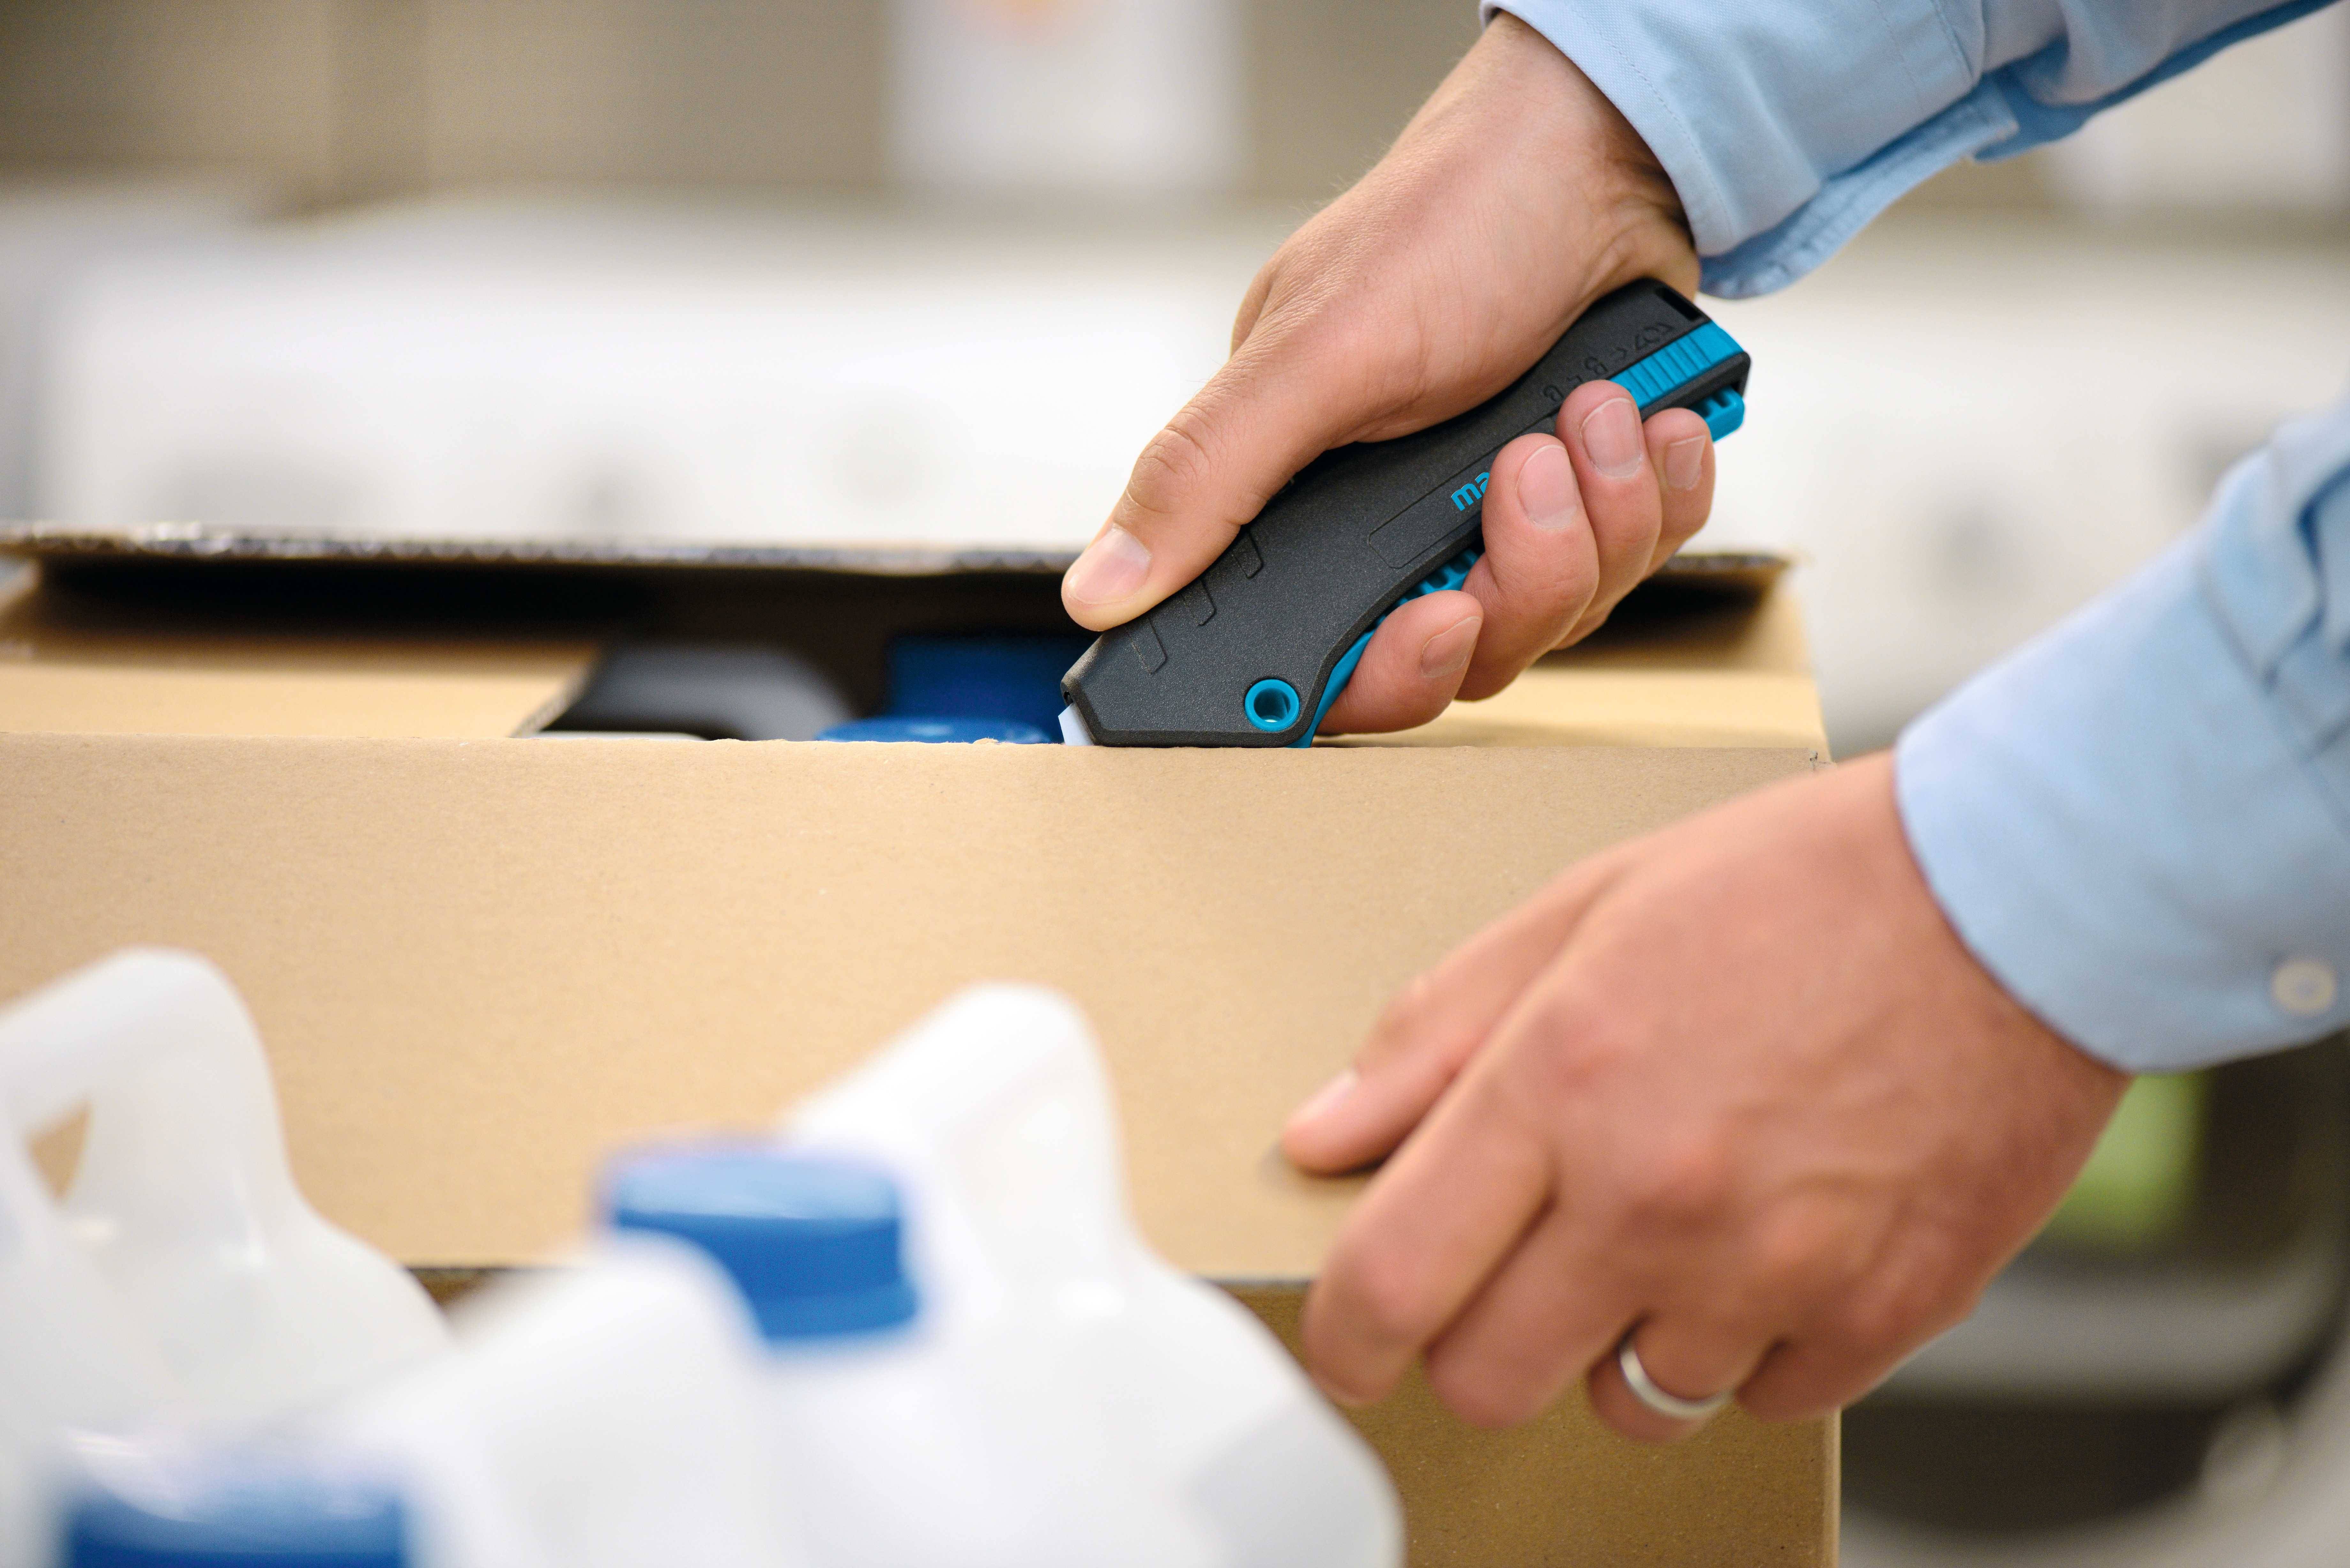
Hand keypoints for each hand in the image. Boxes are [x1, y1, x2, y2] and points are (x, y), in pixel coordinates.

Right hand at [1061, 16, 1709, 734]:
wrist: (1598, 155)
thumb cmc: (1451, 226)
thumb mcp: (1315, 351)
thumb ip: (1208, 475)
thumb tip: (1098, 588)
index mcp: (1307, 504)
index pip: (1329, 662)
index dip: (1388, 673)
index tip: (1440, 618)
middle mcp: (1398, 526)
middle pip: (1466, 654)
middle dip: (1522, 575)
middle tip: (1529, 467)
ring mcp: (1498, 520)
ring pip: (1562, 613)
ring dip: (1601, 517)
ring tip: (1594, 410)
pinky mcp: (1588, 505)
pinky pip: (1637, 560)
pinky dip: (1658, 495)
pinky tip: (1649, 422)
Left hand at [1280, 753, 2127, 1437]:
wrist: (2015, 895)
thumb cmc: (1802, 886)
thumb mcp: (1581, 911)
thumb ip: (1434, 1033)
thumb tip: (1327, 1134)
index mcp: (1563, 1084)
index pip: (1391, 1280)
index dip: (1342, 1337)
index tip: (1344, 1342)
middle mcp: (1655, 1195)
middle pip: (1490, 1376)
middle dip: (1473, 1345)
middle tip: (1508, 1278)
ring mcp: (1773, 1268)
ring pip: (1630, 1403)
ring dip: (1618, 1345)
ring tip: (1662, 1240)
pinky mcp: (1882, 1311)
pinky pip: (1763, 1400)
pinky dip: (1747, 1347)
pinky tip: (1767, 1248)